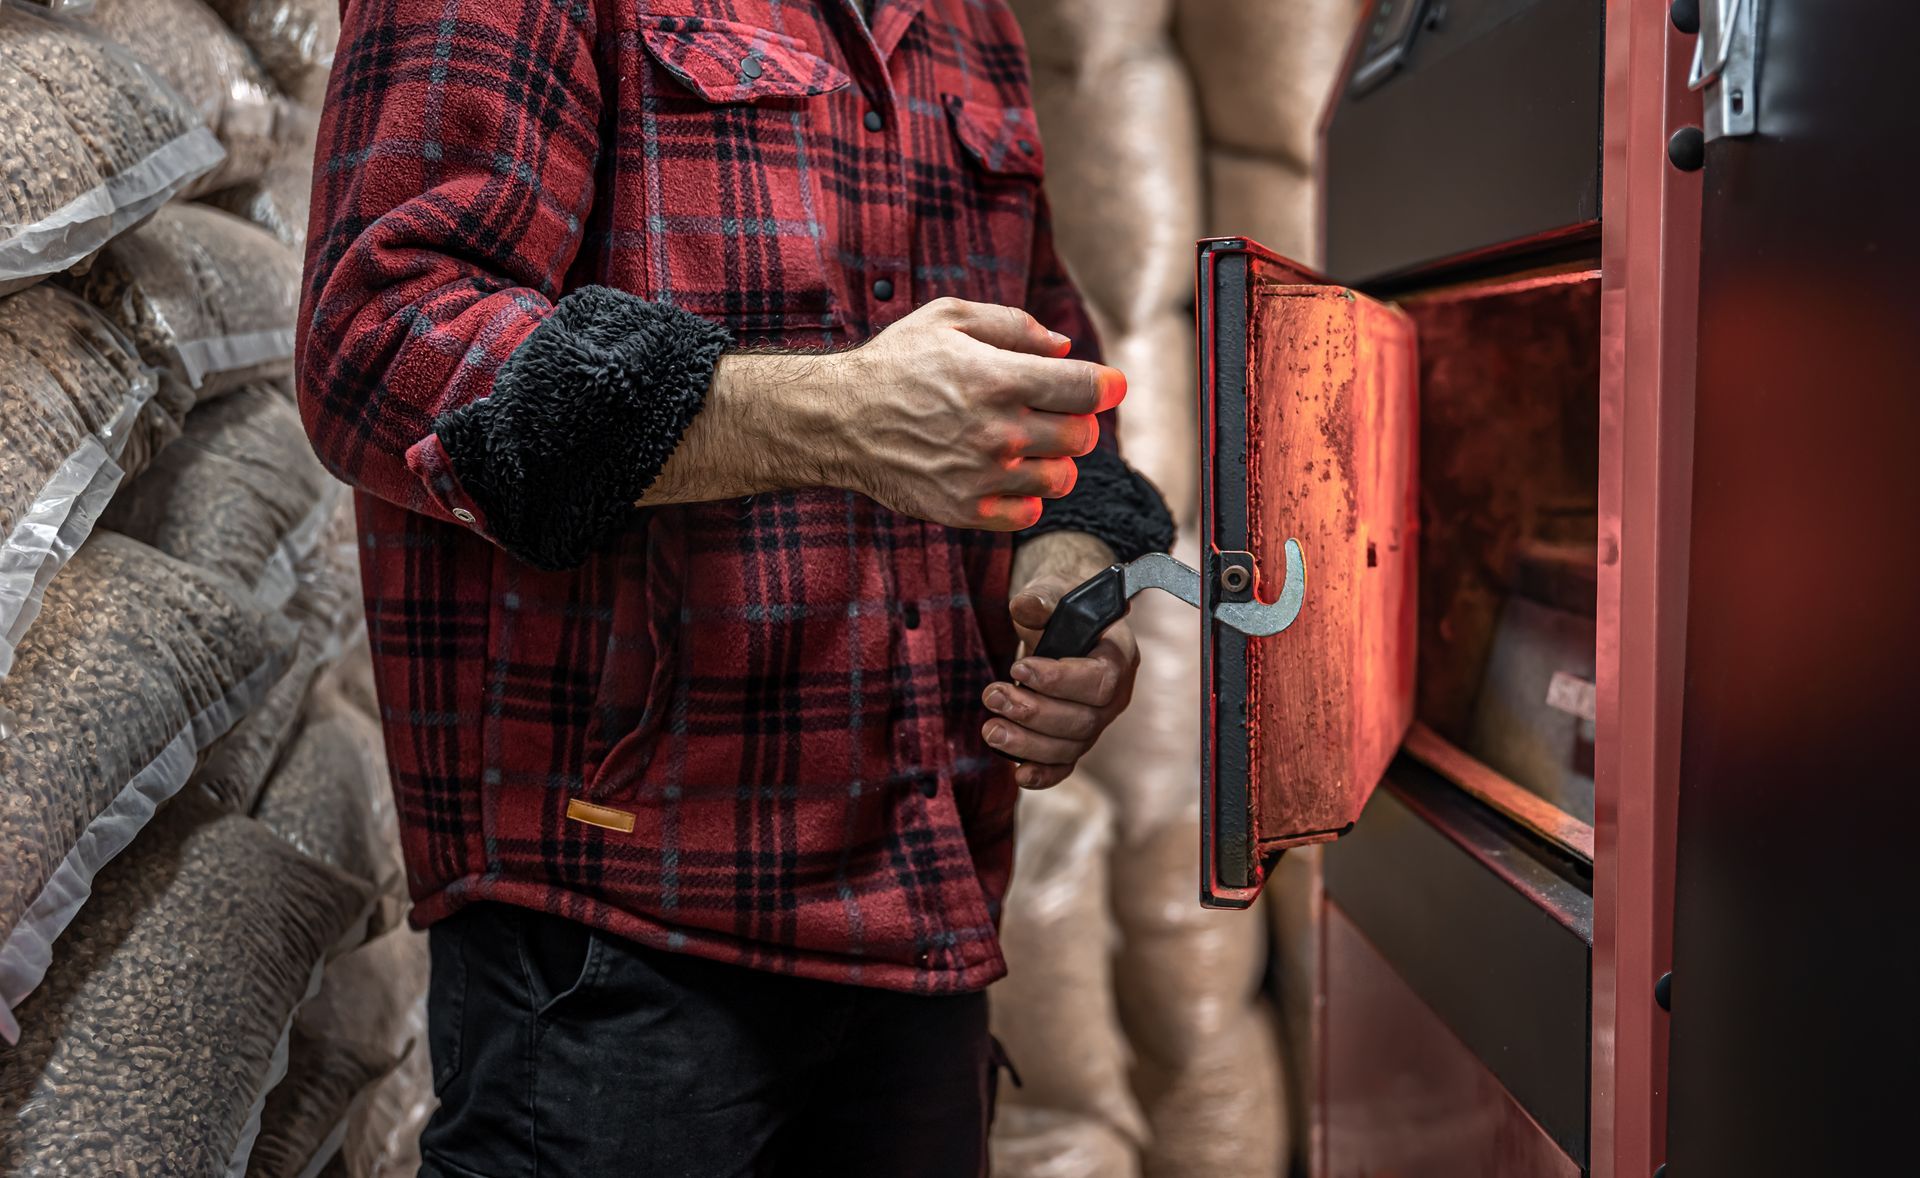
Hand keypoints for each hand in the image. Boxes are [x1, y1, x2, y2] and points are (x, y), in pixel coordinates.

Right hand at [827, 298, 1125, 529]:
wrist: (838, 420)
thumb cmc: (896, 363)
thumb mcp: (949, 317)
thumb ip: (1014, 326)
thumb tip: (1064, 348)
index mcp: (999, 378)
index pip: (1087, 389)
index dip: (1109, 386)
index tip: (1108, 385)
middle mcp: (997, 431)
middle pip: (1083, 436)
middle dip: (1077, 421)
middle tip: (1053, 412)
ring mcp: (983, 477)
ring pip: (1062, 478)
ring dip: (1054, 459)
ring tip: (1025, 443)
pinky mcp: (966, 510)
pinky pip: (1029, 513)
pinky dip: (1028, 496)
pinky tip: (1005, 474)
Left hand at [982, 533, 1138, 788]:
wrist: (1058, 622)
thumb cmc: (1058, 606)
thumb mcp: (1050, 591)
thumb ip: (1042, 598)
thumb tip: (1031, 607)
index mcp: (1119, 653)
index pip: (1100, 678)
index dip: (1060, 680)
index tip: (1019, 667)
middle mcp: (1115, 694)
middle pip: (1084, 720)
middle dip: (1034, 712)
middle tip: (992, 694)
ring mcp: (1097, 721)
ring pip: (1071, 746)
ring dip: (1028, 743)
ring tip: (990, 728)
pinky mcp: (1076, 739)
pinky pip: (1066, 765)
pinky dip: (1044, 774)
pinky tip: (1018, 774)